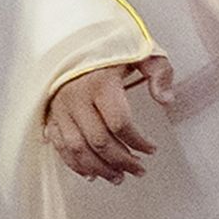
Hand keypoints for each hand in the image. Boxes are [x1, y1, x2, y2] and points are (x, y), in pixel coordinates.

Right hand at [43, 56, 174, 183]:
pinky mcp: (51, 115)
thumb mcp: (140, 51)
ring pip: (78, 149)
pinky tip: (92, 173)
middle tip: (139, 170)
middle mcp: (77, 97)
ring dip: (100, 168)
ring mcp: (61, 109)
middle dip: (122, 161)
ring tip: (119, 177)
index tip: (151, 149)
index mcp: (100, 83)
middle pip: (99, 141)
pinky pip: (60, 147)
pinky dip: (75, 164)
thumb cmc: (109, 48)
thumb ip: (159, 72)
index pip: (120, 123)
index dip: (138, 142)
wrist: (70, 41)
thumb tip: (167, 100)